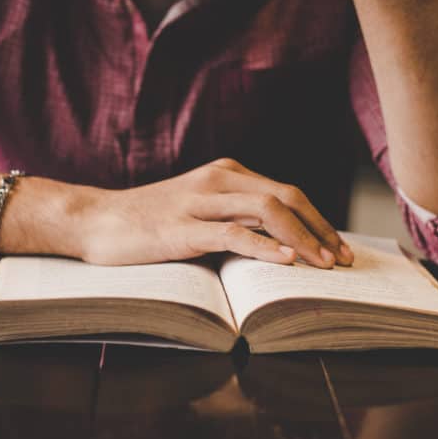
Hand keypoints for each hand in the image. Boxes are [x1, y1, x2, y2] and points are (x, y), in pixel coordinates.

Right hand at [77, 158, 352, 267]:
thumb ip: (233, 217)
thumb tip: (279, 245)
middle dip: (321, 229)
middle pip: (287, 197)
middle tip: (343, 260)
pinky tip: (286, 261)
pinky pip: (233, 233)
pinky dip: (265, 246)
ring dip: (303, 239)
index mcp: (225, 173)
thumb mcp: (197, 211)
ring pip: (266, 211)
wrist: (94, 221)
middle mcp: (217, 180)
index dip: (319, 220)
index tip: (339, 248)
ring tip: (324, 265)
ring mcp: (199, 202)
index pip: (287, 192)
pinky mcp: (182, 228)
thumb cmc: (146, 222)